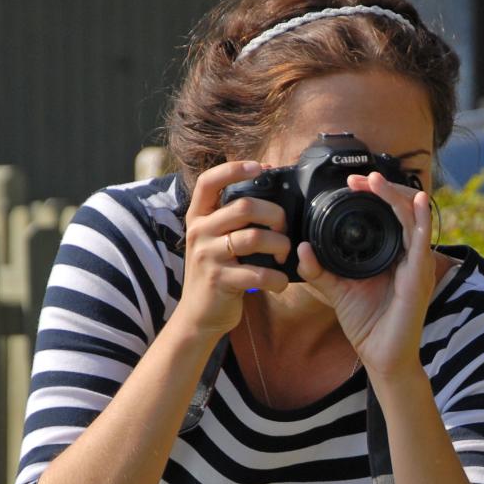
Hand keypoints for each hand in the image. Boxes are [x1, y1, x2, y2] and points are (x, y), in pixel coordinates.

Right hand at [175, 161, 291, 340]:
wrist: (198, 316)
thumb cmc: (217, 272)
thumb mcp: (214, 240)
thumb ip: (231, 218)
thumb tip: (265, 188)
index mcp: (198, 217)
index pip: (209, 181)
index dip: (234, 169)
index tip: (260, 167)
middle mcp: (199, 232)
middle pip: (245, 206)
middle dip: (275, 215)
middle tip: (285, 230)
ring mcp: (208, 256)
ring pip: (256, 238)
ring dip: (281, 246)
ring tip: (284, 257)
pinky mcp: (220, 281)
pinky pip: (259, 274)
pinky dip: (277, 279)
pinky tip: (280, 282)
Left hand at [297, 171, 436, 379]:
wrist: (381, 356)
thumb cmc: (368, 324)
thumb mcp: (337, 290)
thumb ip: (319, 270)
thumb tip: (301, 249)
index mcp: (392, 254)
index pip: (389, 214)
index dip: (375, 195)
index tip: (352, 183)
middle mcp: (408, 255)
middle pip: (404, 210)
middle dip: (384, 189)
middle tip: (360, 179)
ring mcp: (417, 265)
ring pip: (413, 219)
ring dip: (397, 196)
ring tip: (378, 181)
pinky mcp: (419, 277)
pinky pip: (422, 242)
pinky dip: (421, 220)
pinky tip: (417, 202)